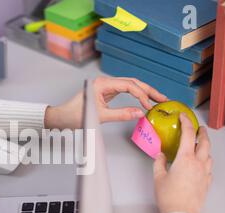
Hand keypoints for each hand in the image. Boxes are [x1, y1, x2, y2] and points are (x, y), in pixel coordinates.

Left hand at [44, 76, 167, 128]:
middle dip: (148, 90)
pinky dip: (136, 95)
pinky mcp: (106, 92)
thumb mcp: (99, 117)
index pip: (129, 85)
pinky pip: (125, 91)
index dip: (142, 94)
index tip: (149, 105)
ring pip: (130, 86)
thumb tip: (140, 113)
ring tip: (157, 99)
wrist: (61, 118)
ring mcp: (106, 87)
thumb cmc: (74, 116)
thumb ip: (121, 114)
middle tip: (162, 99)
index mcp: (102, 84)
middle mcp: (105, 82)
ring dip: (144, 92)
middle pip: (132, 82)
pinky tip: (144, 100)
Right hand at [153, 113, 212, 212]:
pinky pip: (209, 168)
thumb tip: (160, 156)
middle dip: (202, 133)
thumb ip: (159, 163)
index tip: (183, 116)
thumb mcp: (158, 178)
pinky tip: (200, 164)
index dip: (186, 122)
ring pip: (209, 155)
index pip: (188, 134)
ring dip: (205, 147)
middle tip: (199, 128)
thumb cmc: (169, 198)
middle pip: (205, 142)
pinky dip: (205, 161)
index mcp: (185, 159)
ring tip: (199, 146)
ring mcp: (204, 174)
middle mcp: (198, 164)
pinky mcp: (206, 183)